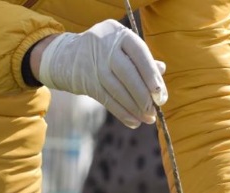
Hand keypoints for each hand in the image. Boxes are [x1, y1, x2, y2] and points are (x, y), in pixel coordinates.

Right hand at [34, 19, 166, 127]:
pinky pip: (106, 99)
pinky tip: (134, 122)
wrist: (67, 55)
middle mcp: (104, 45)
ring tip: (147, 119)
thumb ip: (143, 58)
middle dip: (143, 95)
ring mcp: (93, 63)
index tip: (161, 95)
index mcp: (119, 33)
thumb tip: (162, 69)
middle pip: (127, 73)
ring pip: (116, 89)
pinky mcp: (85, 80)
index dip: (151, 75)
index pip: (140, 53)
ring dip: (134, 108)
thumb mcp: (123, 47)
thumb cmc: (107, 52)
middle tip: (154, 111)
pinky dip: (122, 113)